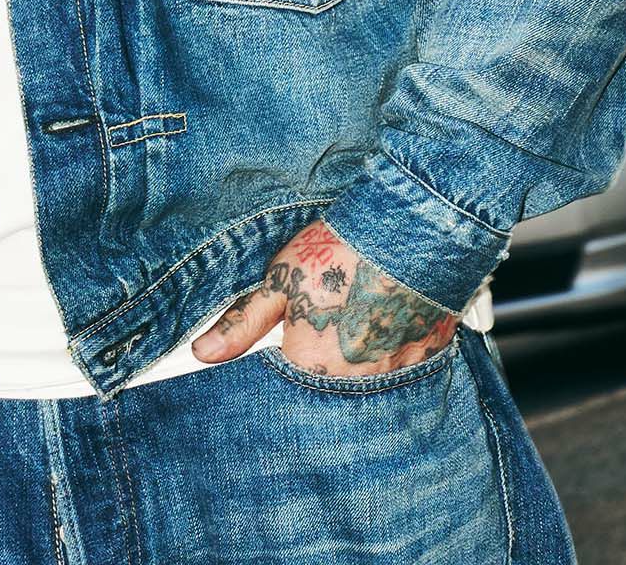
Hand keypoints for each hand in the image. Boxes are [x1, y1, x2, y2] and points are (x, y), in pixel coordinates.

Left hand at [191, 219, 456, 378]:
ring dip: (359, 367)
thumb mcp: (280, 279)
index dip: (288, 366)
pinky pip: (403, 377)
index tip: (290, 346)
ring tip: (360, 327)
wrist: (410, 233)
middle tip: (330, 330)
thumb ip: (243, 322)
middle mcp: (349, 382)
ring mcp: (390, 378)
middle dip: (324, 368)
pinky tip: (391, 330)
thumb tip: (203, 352)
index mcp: (309, 365)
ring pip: (366, 388)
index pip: (287, 389)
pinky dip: (393, 359)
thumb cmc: (341, 252)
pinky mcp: (422, 364)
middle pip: (328, 391)